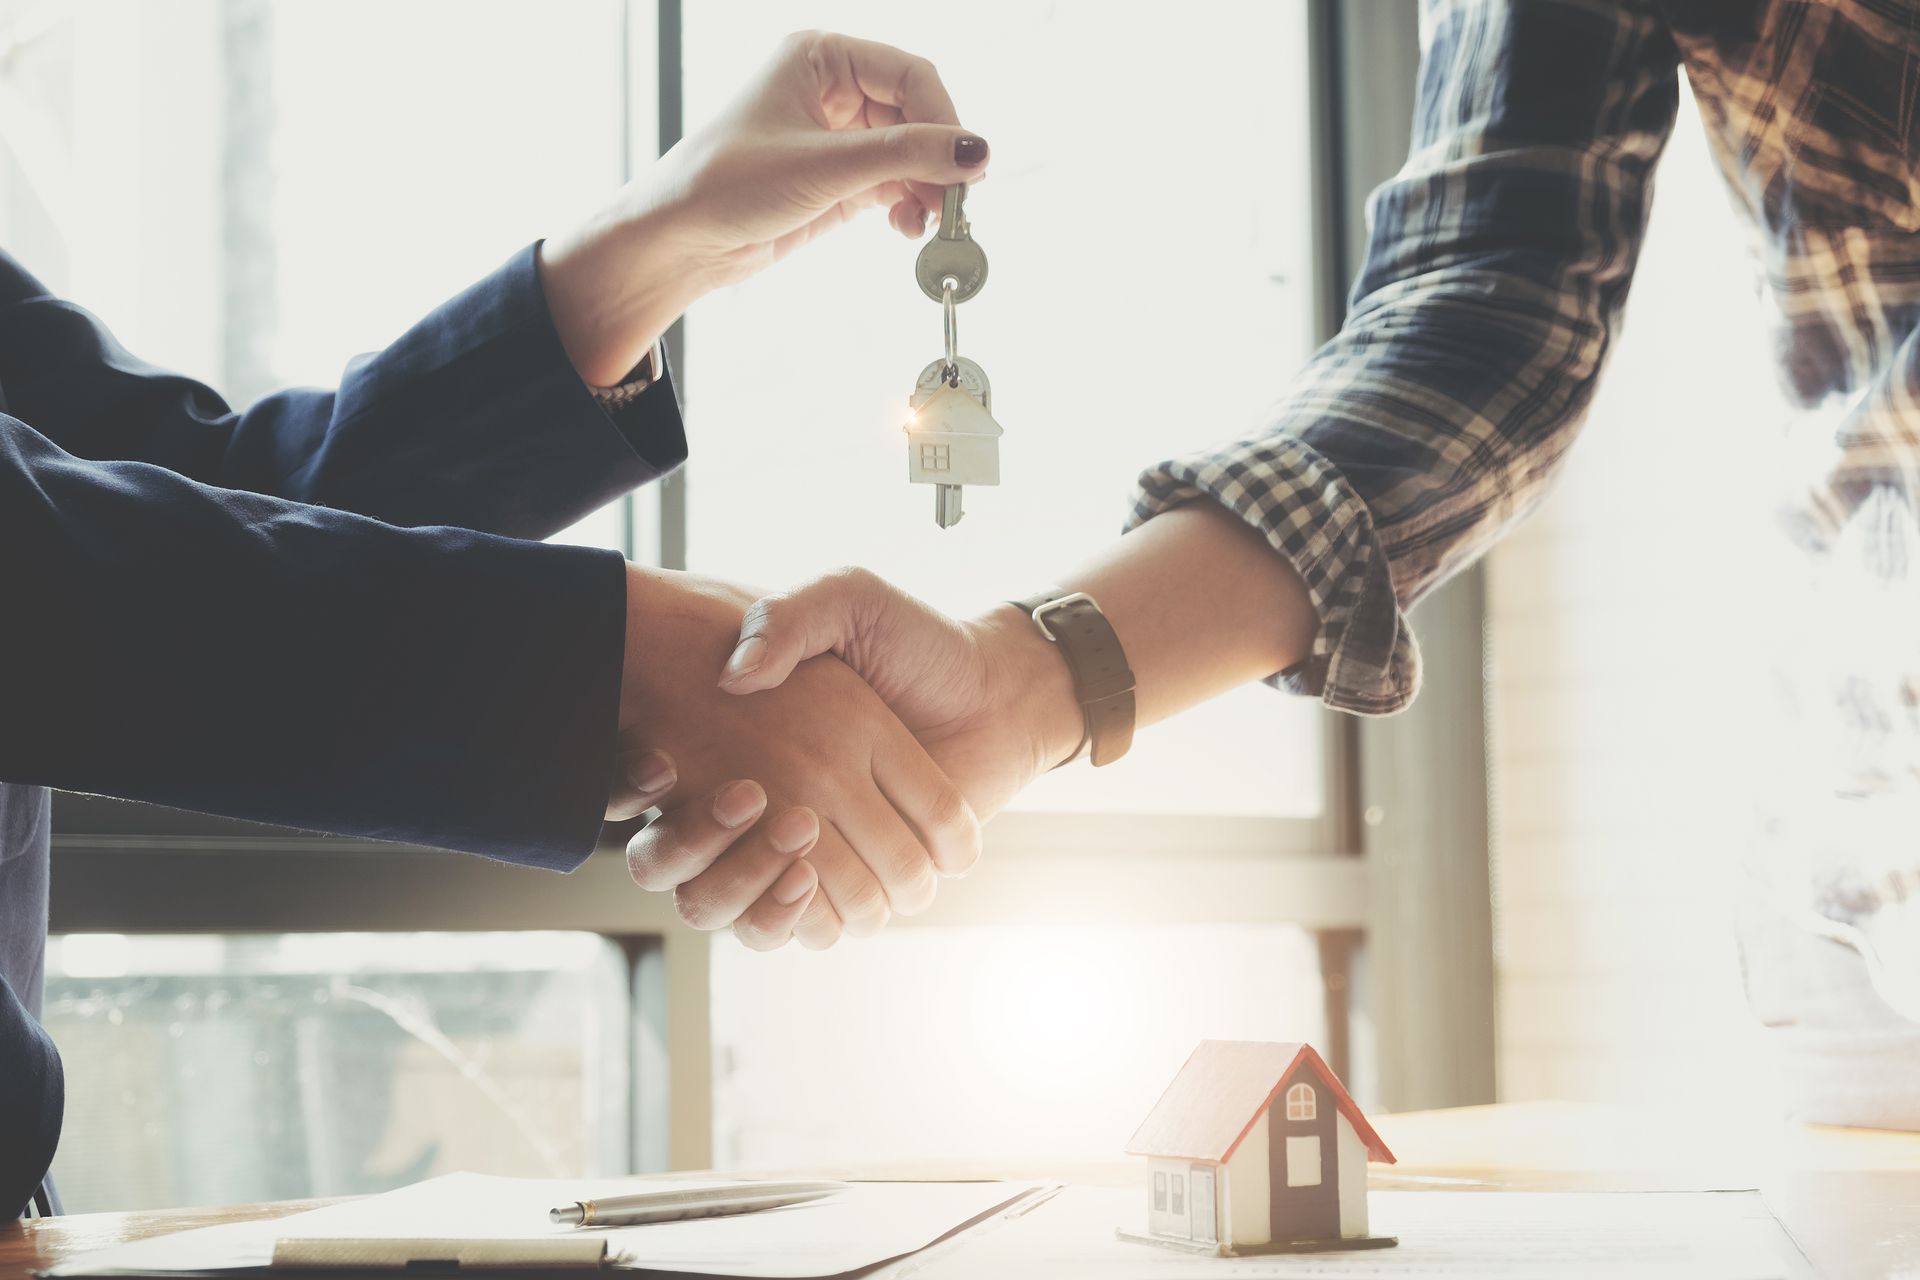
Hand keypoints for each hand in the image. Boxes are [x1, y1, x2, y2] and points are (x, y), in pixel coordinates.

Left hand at [540, 31, 988, 384]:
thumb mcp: (824, 166)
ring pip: (909, 153)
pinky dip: (908, 205)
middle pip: (916, 115)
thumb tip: (978, 152)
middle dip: (936, 160)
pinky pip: (894, 184)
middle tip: (954, 204)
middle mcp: (831, 88)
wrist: (677, 243)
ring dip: (926, 188)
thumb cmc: (726, 185)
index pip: (910, 74)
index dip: (943, 120)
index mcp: (820, 57)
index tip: (965, 165)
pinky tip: (908, 229)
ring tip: (928, 224)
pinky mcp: (837, 179)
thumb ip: (905, 157)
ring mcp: (836, 135)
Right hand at [604, 565, 980, 948]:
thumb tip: (736, 672)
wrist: (996, 690)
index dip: (647, 790)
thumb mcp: (849, 600)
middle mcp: (775, 800)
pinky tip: (813, 872)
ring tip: (796, 829)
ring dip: (760, 885)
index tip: (665, 768)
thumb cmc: (917, 642)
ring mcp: (813, 849)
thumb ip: (790, 616)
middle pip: (703, 866)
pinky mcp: (857, 882)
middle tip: (755, 799)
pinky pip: (806, 929)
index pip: (662, 786)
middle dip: (715, 847)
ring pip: (749, 910)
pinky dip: (807, 918)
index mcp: (758, 738)